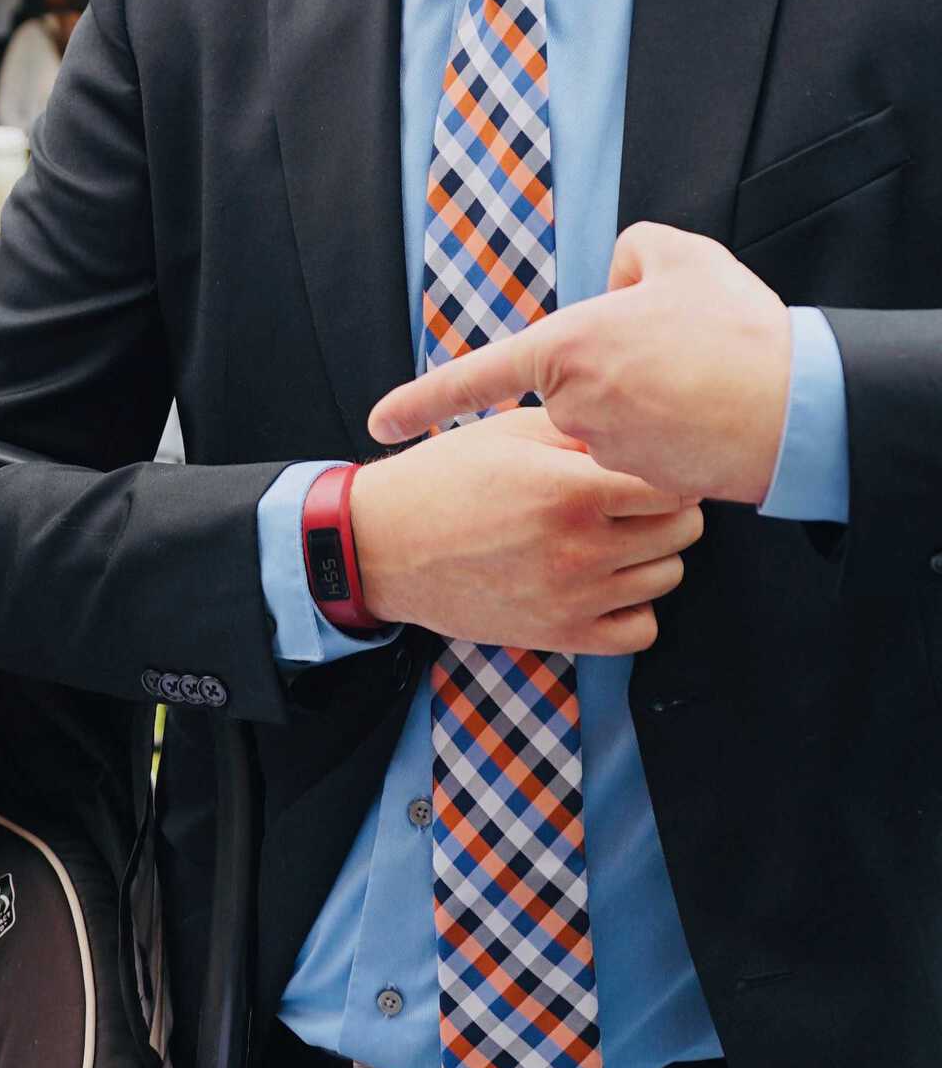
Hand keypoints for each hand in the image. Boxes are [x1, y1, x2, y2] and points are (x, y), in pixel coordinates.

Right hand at [350, 409, 704, 655]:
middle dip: (668, 509)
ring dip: (652, 555)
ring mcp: (572, 597)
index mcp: (570, 490)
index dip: (670, 471)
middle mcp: (579, 548)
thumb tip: (642, 435)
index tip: (648, 466)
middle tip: (635, 499)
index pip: (674, 486)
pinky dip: (635, 607)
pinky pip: (641, 630)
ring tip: (615, 536)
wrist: (384, 546)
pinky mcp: (560, 635)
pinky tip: (607, 582)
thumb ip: (583, 432)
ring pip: (668, 577)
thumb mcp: (511, 433)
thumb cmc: (446, 479)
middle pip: (683, 531)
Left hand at [366, 226, 793, 503]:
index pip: (476, 376)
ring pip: (606, 421)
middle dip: (611, 370)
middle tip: (675, 353)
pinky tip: (701, 421)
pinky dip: (664, 435)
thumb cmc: (734, 330)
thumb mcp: (682, 255)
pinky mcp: (637, 483)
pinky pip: (637, 453)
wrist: (794, 405)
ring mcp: (603, 450)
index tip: (378, 421)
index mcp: (569, 346)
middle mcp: (573, 406)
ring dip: (641, 404)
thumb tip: (614, 281)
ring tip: (696, 385)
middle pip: (572, 388)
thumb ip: (631, 250)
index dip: (422, 399)